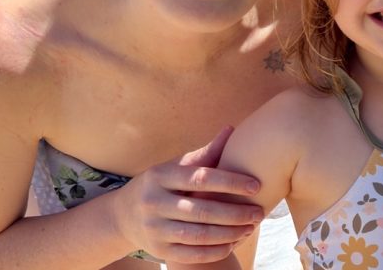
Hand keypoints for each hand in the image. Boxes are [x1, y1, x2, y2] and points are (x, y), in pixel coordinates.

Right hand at [114, 127, 264, 262]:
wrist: (123, 215)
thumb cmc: (161, 185)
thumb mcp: (175, 166)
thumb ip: (205, 154)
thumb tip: (231, 129)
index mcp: (160, 175)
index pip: (200, 178)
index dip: (230, 182)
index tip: (256, 185)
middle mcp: (153, 202)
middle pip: (202, 210)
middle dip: (235, 213)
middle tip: (259, 212)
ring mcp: (154, 228)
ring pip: (198, 235)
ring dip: (229, 233)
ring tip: (250, 228)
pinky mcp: (158, 249)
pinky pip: (192, 254)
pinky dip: (215, 250)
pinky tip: (233, 243)